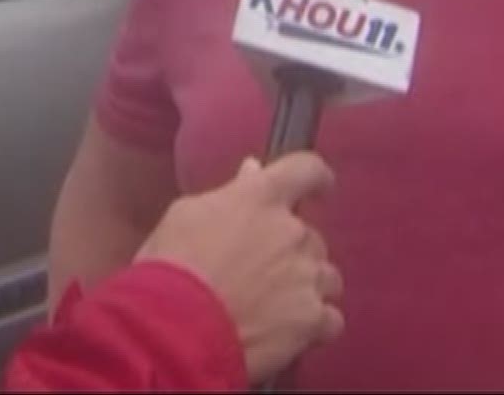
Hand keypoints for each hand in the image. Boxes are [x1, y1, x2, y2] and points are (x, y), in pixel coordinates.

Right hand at [134, 153, 343, 380]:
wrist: (176, 329)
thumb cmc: (172, 266)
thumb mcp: (186, 215)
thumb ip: (228, 193)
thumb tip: (253, 172)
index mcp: (262, 198)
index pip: (306, 170)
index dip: (316, 178)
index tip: (317, 190)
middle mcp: (293, 233)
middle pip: (311, 236)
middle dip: (292, 251)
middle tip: (262, 271)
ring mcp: (307, 277)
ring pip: (327, 276)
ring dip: (308, 285)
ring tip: (278, 306)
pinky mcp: (313, 319)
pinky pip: (331, 318)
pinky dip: (316, 323)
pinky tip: (291, 332)